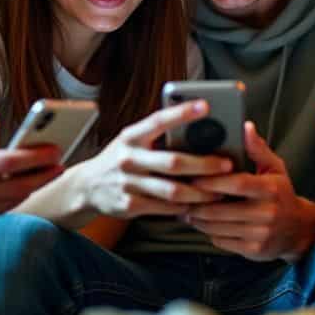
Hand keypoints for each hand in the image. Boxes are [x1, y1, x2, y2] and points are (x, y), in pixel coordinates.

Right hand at [0, 116, 63, 228]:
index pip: (5, 163)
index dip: (34, 158)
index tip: (54, 150)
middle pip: (14, 187)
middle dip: (42, 175)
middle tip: (60, 163)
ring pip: (9, 203)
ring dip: (32, 189)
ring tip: (48, 174)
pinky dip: (14, 200)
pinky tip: (25, 187)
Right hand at [73, 99, 230, 218]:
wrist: (86, 186)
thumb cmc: (122, 158)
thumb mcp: (133, 140)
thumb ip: (159, 136)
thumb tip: (200, 131)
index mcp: (132, 136)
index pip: (159, 120)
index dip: (182, 113)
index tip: (206, 105)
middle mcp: (128, 158)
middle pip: (174, 162)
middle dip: (204, 164)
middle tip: (227, 165)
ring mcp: (128, 183)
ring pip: (173, 190)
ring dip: (200, 193)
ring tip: (220, 192)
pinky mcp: (129, 205)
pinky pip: (164, 208)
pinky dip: (185, 208)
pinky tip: (199, 206)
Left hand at [186, 122, 314, 260]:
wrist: (298, 229)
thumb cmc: (281, 194)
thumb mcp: (275, 168)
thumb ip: (258, 149)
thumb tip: (245, 127)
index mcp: (271, 189)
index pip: (237, 184)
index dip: (212, 181)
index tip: (194, 177)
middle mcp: (267, 212)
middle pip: (222, 209)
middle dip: (198, 203)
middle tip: (181, 196)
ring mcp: (260, 234)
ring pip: (218, 227)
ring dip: (198, 219)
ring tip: (187, 209)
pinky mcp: (253, 250)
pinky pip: (222, 241)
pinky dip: (208, 232)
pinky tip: (202, 223)